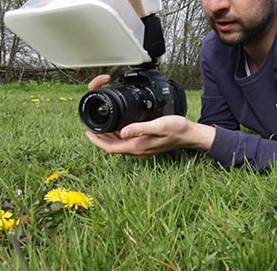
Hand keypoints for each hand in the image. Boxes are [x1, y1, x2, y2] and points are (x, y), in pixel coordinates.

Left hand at [84, 74, 214, 158]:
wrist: (189, 135)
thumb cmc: (176, 129)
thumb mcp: (158, 125)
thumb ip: (140, 128)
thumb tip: (122, 132)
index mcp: (137, 147)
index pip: (110, 148)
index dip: (97, 141)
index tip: (87, 133)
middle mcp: (138, 151)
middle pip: (113, 147)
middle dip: (100, 139)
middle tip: (91, 128)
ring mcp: (142, 150)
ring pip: (119, 146)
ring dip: (109, 138)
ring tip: (100, 127)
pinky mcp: (146, 146)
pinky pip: (127, 144)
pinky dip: (119, 137)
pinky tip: (118, 128)